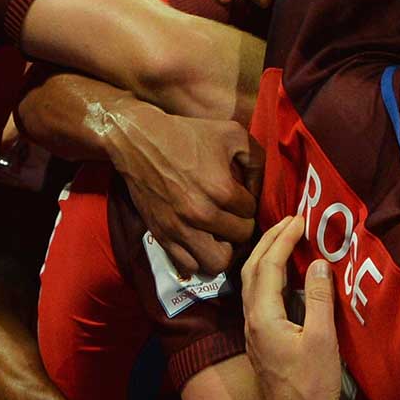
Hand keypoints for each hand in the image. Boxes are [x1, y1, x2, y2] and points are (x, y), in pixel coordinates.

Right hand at [116, 105, 259, 274]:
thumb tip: (260, 190)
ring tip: (221, 235)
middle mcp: (201, 213)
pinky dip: (199, 259)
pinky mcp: (162, 236)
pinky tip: (201, 242)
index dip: (249, 204)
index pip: (251, 212)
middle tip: (235, 216)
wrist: (138, 141)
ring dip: (224, 250)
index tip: (240, 196)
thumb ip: (256, 160)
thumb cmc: (187, 134)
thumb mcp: (233, 133)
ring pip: (218, 262)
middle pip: (240, 237)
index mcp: (221, 189)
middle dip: (241, 226)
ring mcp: (180, 228)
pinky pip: (189, 266)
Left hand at [241, 214, 346, 399]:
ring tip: (285, 241)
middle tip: (288, 221)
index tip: (299, 219)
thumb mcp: (322, 339)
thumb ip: (319, 298)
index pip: (268, 267)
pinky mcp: (262, 345)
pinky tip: (284, 278)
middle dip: (268, 242)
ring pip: (251, 286)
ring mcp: (254, 336)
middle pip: (251, 271)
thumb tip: (318, 263)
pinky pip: (258, 299)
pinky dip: (268, 278)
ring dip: (265, 259)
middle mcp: (251, 324)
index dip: (282, 240)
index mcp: (262, 318)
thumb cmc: (314, 385)